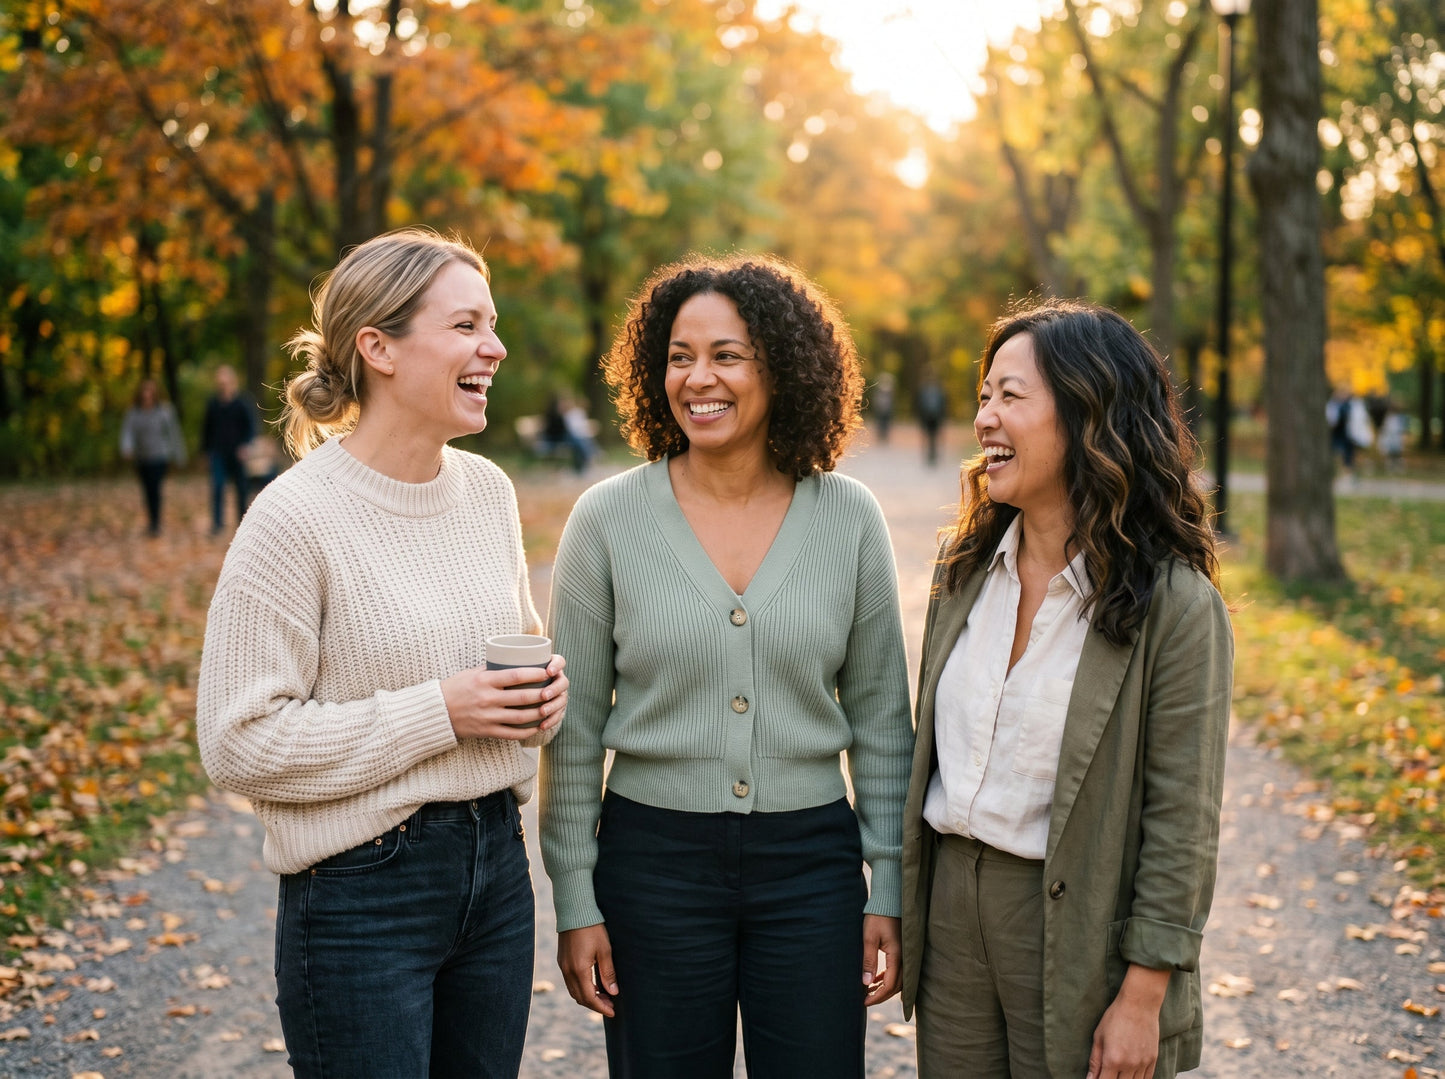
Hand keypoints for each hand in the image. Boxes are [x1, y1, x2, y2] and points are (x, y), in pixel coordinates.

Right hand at [440, 654, 567, 740]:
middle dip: (542, 695)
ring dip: (539, 714)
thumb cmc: (455, 688)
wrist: (437, 712)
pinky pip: (512, 733)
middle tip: (553, 691)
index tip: (547, 672)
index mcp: (485, 681)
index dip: (534, 674)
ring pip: (521, 717)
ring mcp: (488, 717)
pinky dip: (527, 731)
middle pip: (523, 698)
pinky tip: (536, 727)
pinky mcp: (486, 731)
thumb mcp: (472, 673)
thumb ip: (492, 670)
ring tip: (550, 709)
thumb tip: (514, 662)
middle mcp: (487, 699)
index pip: (515, 676)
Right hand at [558, 924, 617, 1016]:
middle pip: (580, 997)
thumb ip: (608, 973)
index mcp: (579, 970)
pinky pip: (570, 981)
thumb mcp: (604, 950)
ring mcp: (563, 966)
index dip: (601, 1007)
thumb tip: (613, 992)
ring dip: (588, 996)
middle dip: (595, 1004)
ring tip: (603, 996)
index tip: (612, 1012)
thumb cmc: (592, 928)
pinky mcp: (562, 960)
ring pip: (574, 991)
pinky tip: (593, 984)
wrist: (574, 911)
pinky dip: (581, 988)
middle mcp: (567, 971)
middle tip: (610, 1005)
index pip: (589, 998)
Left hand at [862, 914, 900, 1005]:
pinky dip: (888, 978)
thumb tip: (866, 983)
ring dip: (885, 988)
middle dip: (881, 995)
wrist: (889, 900)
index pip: (890, 985)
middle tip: (866, 1000)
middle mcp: (905, 957)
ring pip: (899, 980)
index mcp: (897, 955)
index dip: (877, 996)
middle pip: (897, 986)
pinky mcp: (903, 950)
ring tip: (869, 991)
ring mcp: (906, 953)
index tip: (864, 1001)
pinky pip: (899, 970)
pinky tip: (876, 979)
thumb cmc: (877, 917)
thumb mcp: (869, 938)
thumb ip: (868, 961)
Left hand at [1085, 964, 1168, 1078]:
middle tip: (1107, 1073)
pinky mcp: (1153, 1059)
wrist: (1139, 1004)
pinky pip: (1147, 1078)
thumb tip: (1090, 1078)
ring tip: (1119, 1073)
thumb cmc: (1116, 1017)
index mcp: (1113, 1059)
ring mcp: (1143, 1063)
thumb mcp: (1098, 1037)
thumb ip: (1095, 1061)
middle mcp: (1129, 1065)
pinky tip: (1131, 1075)